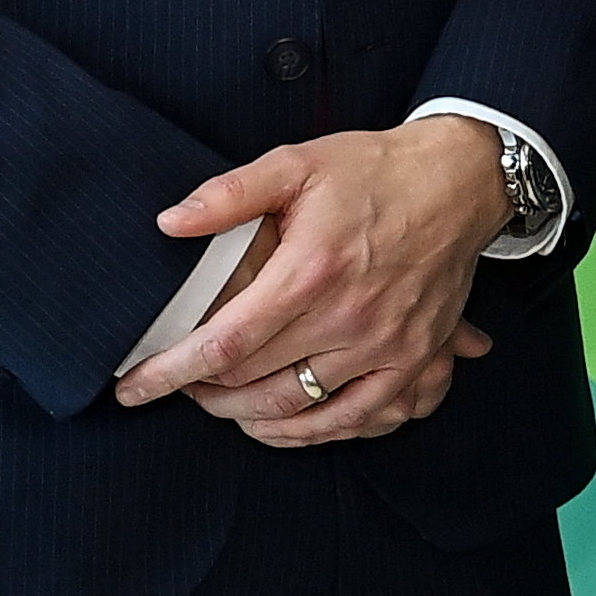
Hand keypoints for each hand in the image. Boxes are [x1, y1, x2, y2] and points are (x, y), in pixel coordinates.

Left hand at [116, 116, 511, 444]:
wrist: (461, 180)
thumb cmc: (375, 171)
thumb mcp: (298, 164)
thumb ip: (230, 194)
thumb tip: (169, 222)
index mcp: (311, 271)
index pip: (224, 345)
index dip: (170, 373)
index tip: (134, 389)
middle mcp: (350, 317)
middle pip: (254, 384)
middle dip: (203, 393)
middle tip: (179, 383)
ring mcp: (388, 344)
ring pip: (302, 409)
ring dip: (250, 417)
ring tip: (222, 406)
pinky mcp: (417, 357)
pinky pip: (362, 417)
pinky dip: (317, 432)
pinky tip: (288, 424)